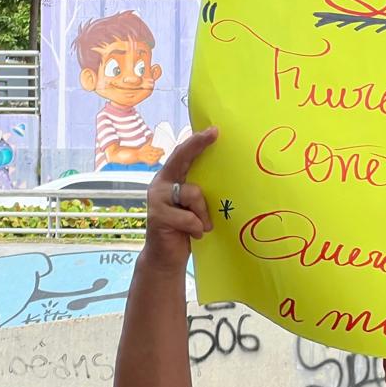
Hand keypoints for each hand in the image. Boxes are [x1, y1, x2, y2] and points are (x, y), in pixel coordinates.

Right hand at [141, 128, 217, 272]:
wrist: (167, 256)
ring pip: (193, 193)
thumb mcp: (196, 206)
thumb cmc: (186, 228)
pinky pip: (190, 217)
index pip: (183, 155)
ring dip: (204, 212)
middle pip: (180, 160)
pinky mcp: (158, 216)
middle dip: (197, 146)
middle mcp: (161, 184)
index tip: (214, 130)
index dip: (196, 141)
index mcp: (172, 179)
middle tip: (213, 134)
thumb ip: (202, 190)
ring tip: (203, 225)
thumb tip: (228, 175)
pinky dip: (197, 227)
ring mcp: (157, 199)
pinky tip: (194, 234)